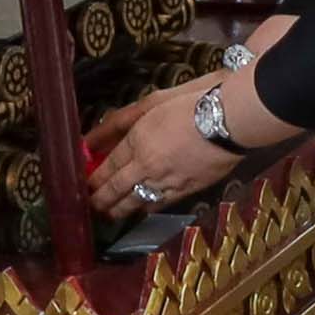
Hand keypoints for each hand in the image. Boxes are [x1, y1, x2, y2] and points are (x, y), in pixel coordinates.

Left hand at [82, 81, 237, 219]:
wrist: (231, 121)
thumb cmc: (194, 102)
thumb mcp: (152, 101)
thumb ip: (121, 121)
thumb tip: (94, 135)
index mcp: (137, 141)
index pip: (107, 168)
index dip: (93, 179)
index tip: (84, 184)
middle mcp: (147, 166)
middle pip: (116, 190)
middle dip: (100, 201)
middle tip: (91, 205)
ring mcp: (167, 181)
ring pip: (136, 202)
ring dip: (119, 210)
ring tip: (110, 213)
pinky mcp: (187, 190)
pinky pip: (160, 204)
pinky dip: (147, 208)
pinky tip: (142, 209)